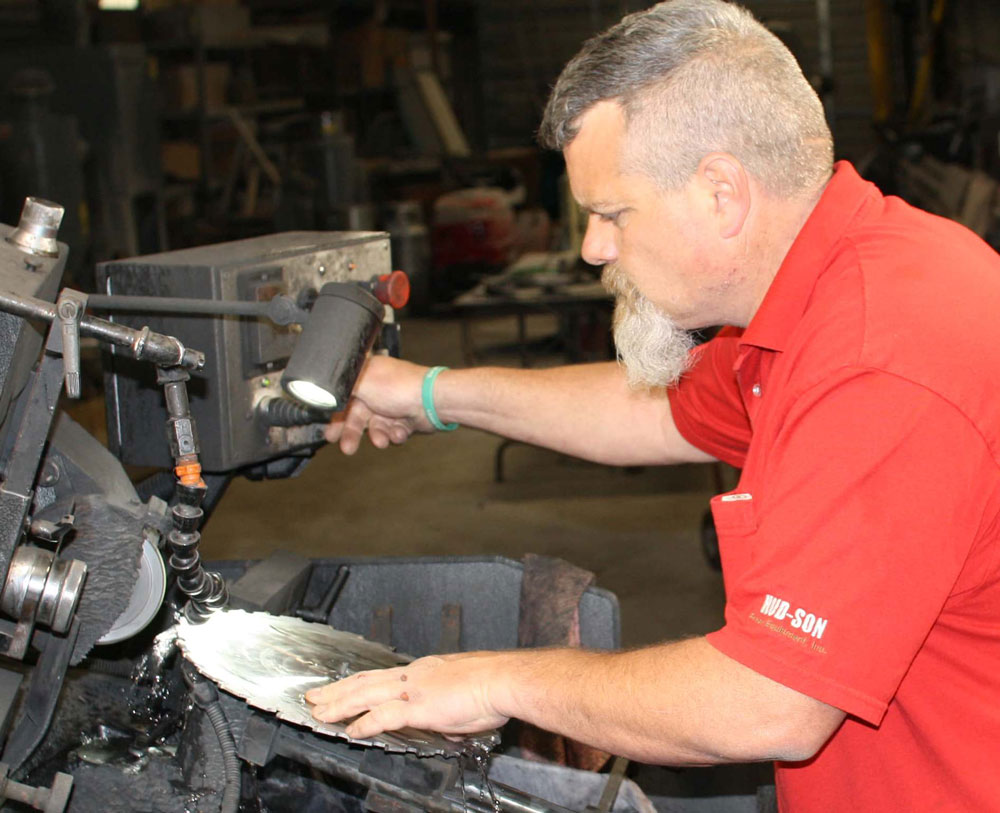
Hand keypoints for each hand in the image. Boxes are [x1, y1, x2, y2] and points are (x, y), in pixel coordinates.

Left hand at [305, 652, 510, 737]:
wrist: (502, 680)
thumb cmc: (491, 685)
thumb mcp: (461, 694)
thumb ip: (445, 707)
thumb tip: (444, 720)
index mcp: (423, 671)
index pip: (381, 676)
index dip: (358, 682)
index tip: (342, 686)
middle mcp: (413, 676)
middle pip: (364, 681)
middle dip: (336, 690)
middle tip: (314, 696)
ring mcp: (412, 690)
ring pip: (365, 695)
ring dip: (339, 705)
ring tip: (320, 712)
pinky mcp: (418, 707)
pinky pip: (383, 716)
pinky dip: (364, 723)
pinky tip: (352, 731)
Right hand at [325, 356, 433, 453]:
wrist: (432, 401)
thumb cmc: (398, 387)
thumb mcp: (362, 383)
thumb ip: (343, 388)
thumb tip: (326, 389)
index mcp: (367, 376)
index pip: (345, 396)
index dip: (336, 414)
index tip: (328, 430)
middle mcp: (379, 389)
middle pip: (359, 415)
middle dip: (353, 432)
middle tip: (346, 447)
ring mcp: (393, 405)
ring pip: (377, 427)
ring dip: (378, 435)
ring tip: (381, 441)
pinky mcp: (405, 419)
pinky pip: (393, 432)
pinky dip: (395, 434)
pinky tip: (400, 433)